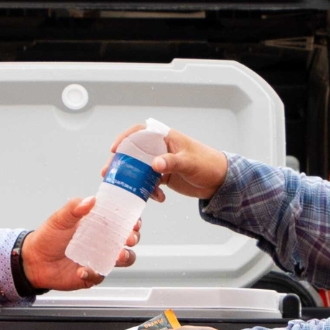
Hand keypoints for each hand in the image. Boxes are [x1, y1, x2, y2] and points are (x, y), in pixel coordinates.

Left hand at [21, 197, 139, 289]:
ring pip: (124, 259)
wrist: (33, 261)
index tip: (134, 222)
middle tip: (129, 238)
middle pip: (128, 240)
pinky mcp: (92, 274)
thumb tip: (91, 200)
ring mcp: (100, 258)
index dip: (132, 221)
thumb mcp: (59, 219)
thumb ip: (74, 208)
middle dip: (133, 238)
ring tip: (118, 256)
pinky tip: (82, 270)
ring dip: (125, 257)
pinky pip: (100, 275)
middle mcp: (103, 241)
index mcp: (98, 225)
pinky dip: (93, 273)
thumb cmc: (47, 237)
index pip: (122, 221)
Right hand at [106, 123, 228, 200]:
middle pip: (134, 152)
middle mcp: (160, 149)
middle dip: (121, 163)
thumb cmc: (208, 164)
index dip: (125, 138)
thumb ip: (172, 163)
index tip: (115, 149)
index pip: (140, 131)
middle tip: (109, 173)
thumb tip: (155, 165)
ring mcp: (161, 163)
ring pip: (139, 169)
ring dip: (132, 180)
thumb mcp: (189, 162)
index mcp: (165, 138)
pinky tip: (159, 198)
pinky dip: (149, 191)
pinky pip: (149, 183)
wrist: (220, 181)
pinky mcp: (163, 177)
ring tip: (127, 190)